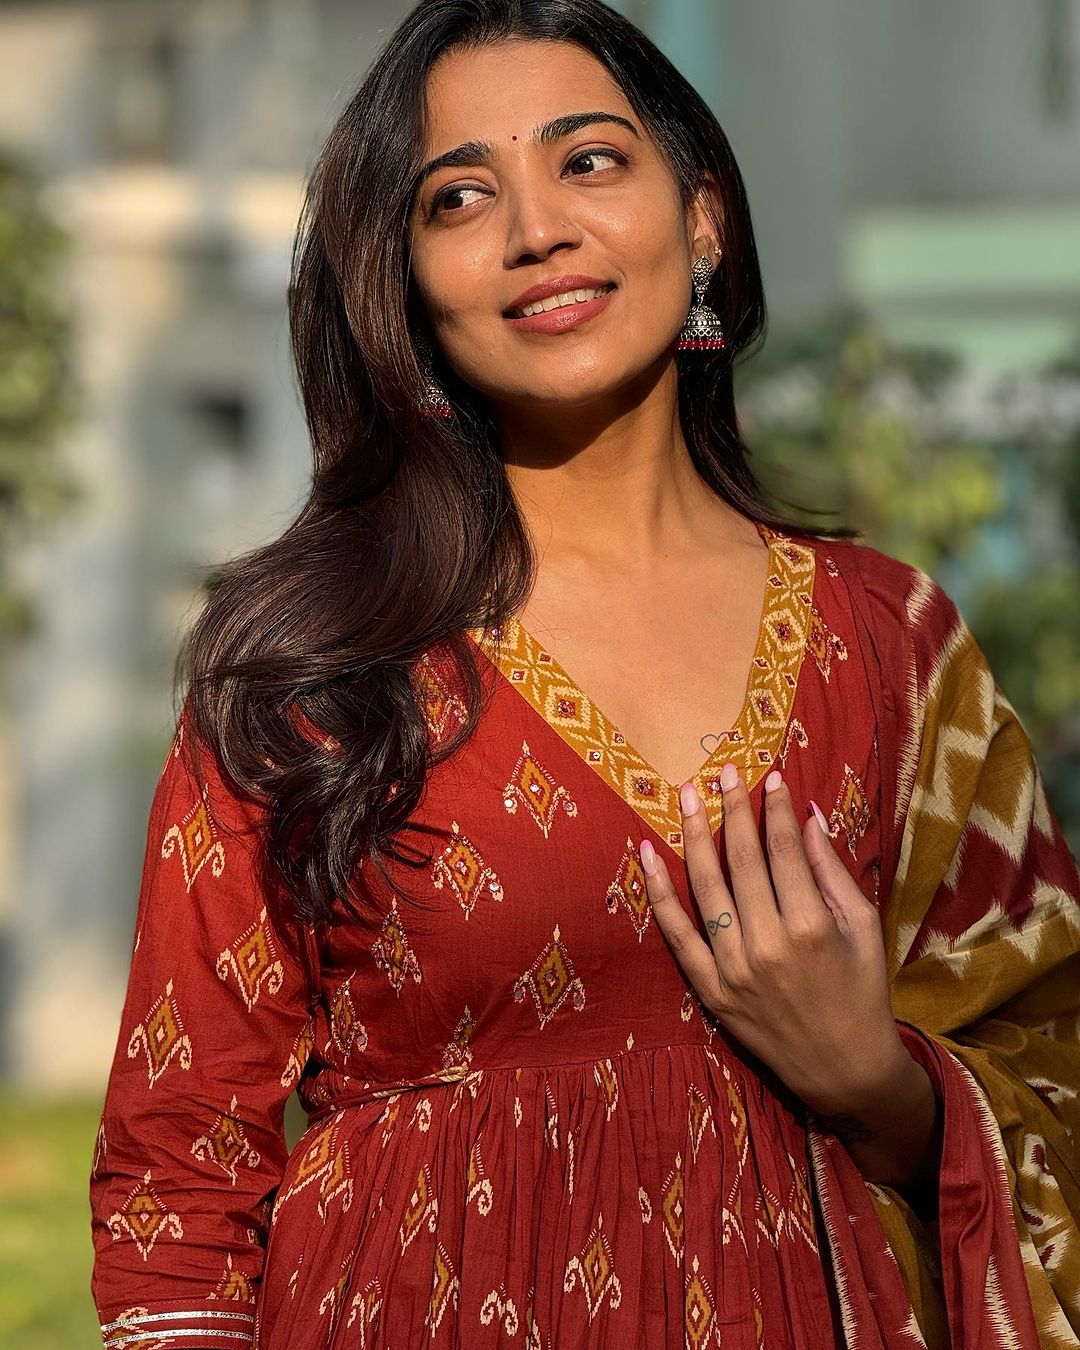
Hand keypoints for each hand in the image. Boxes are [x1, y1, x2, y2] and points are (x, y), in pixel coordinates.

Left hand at [640, 764, 906, 1116]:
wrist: (845, 1070)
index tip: (768, 777)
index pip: (783, 850)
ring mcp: (733, 969)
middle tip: (720, 771)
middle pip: (740, 860)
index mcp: (811, 926)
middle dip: (730, 809)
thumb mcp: (863, 927)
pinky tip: (646, 854)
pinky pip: (677, 934)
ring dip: (692, 835)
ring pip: (704, 887)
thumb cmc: (862, 991)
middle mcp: (767, 944)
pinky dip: (658, 893)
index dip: (774, 809)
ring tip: (684, 794)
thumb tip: (806, 814)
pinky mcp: (711, 991)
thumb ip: (830, 870)